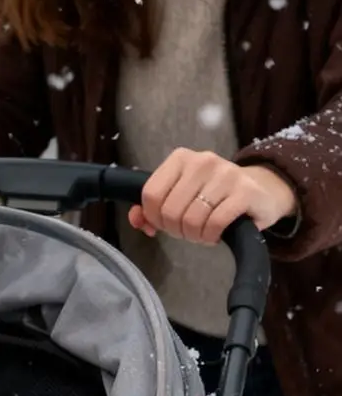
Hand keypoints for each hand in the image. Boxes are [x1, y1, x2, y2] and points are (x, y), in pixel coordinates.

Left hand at [129, 149, 297, 242]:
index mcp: (180, 159)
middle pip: (169, 210)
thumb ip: (151, 208)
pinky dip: (211, 236)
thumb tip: (136, 219)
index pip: (150, 194)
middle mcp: (203, 161)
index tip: (164, 223)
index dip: (153, 217)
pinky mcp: (246, 192)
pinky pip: (215, 223)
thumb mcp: (179, 196)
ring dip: (194, 235)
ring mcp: (227, 174)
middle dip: (175, 229)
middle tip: (187, 230)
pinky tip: (216, 233)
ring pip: (191, 219)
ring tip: (203, 232)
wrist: (260, 191)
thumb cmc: (212, 196)